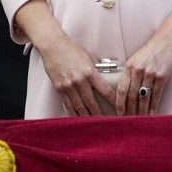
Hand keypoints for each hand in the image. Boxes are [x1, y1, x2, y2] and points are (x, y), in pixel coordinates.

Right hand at [15, 0, 115, 114]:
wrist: (53, 47)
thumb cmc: (72, 50)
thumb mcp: (89, 56)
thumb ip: (98, 67)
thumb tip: (108, 73)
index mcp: (90, 72)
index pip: (105, 90)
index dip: (112, 100)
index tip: (118, 107)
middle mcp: (80, 81)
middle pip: (92, 102)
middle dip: (99, 113)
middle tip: (106, 121)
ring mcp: (68, 86)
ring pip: (79, 106)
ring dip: (87, 116)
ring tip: (94, 124)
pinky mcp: (59, 89)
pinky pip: (68, 104)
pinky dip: (74, 113)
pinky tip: (79, 118)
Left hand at [114, 0, 171, 114]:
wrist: (168, 39)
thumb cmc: (152, 50)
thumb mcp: (136, 58)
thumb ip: (130, 72)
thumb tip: (125, 91)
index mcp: (129, 66)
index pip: (121, 89)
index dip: (119, 103)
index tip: (118, 113)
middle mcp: (138, 70)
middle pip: (132, 96)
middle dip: (130, 110)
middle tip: (129, 121)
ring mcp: (151, 73)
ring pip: (143, 97)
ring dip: (141, 110)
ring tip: (140, 119)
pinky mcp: (162, 76)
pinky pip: (156, 94)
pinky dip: (153, 105)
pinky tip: (151, 112)